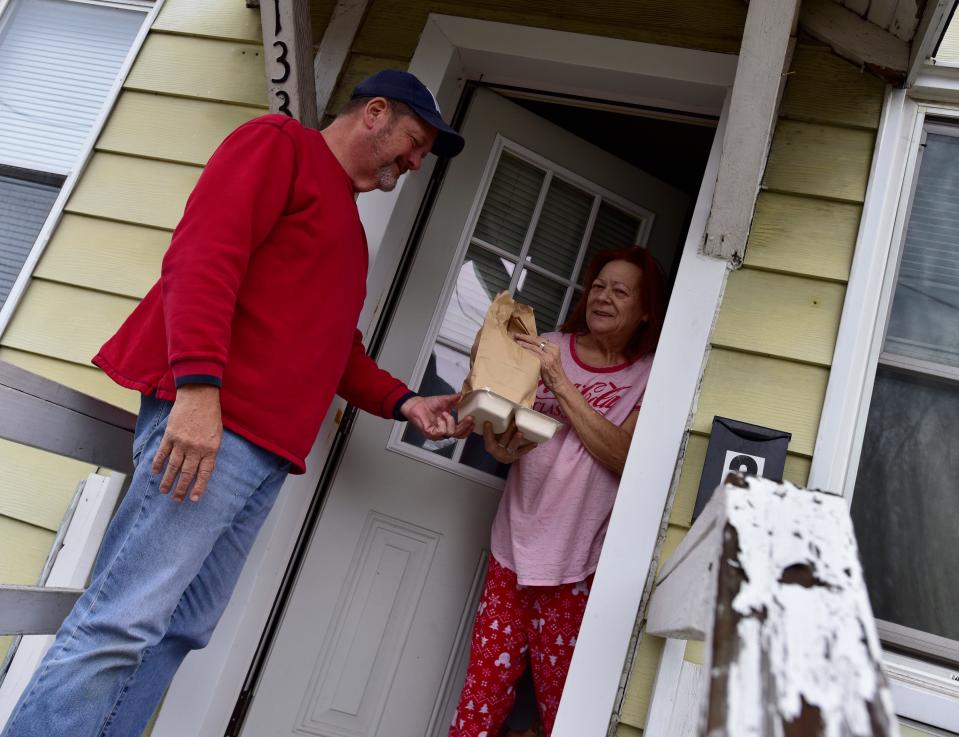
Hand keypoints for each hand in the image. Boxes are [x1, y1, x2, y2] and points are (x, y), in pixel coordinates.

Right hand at [151, 385, 222, 502]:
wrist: (199, 395)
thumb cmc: (210, 414)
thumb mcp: (217, 434)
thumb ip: (209, 451)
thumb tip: (202, 468)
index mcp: (211, 449)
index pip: (204, 473)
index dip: (199, 487)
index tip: (194, 499)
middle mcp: (196, 448)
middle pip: (187, 473)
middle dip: (181, 489)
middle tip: (176, 500)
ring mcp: (182, 442)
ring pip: (173, 466)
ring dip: (167, 480)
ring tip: (164, 491)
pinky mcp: (170, 435)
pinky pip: (162, 453)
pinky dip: (158, 464)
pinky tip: (155, 473)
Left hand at [402, 394, 473, 439]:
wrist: (416, 404)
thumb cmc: (428, 404)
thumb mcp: (446, 400)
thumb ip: (456, 399)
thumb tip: (465, 394)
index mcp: (448, 426)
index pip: (461, 433)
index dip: (468, 428)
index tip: (473, 419)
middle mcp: (443, 432)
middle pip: (459, 435)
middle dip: (465, 426)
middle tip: (469, 417)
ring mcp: (437, 434)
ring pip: (451, 433)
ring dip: (450, 421)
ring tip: (445, 413)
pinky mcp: (430, 434)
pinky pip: (441, 431)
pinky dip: (442, 422)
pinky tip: (440, 417)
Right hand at [483, 421, 536, 463]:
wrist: (501, 454)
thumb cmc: (496, 441)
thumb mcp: (493, 435)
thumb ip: (493, 427)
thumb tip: (490, 414)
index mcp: (490, 447)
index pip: (488, 440)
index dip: (487, 432)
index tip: (487, 422)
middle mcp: (498, 453)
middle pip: (502, 443)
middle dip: (508, 432)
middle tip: (513, 422)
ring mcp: (507, 456)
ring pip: (512, 448)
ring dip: (517, 440)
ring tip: (521, 433)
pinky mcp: (516, 456)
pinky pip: (522, 452)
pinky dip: (528, 447)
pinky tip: (535, 443)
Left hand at [514, 334, 568, 392]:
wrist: (559, 382)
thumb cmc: (553, 372)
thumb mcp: (551, 358)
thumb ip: (544, 351)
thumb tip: (532, 345)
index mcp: (555, 347)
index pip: (540, 339)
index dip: (530, 336)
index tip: (522, 335)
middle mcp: (552, 350)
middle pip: (536, 340)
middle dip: (525, 337)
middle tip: (516, 335)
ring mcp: (548, 355)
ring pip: (533, 346)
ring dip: (523, 343)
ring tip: (515, 341)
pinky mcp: (544, 362)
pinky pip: (532, 354)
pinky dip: (525, 351)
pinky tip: (519, 350)